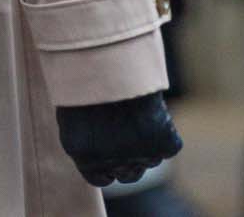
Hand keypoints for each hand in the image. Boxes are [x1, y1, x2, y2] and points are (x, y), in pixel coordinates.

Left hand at [56, 91, 182, 187]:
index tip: (108, 149)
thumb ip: (87, 138)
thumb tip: (96, 145)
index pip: (100, 178)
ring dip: (147, 144)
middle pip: (128, 175)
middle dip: (129, 159)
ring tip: (137, 114)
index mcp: (86, 159)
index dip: (106, 166)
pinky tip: (154, 112)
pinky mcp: (164, 145)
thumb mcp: (73, 114)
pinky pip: (169, 146)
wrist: (107, 65)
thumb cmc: (84, 82)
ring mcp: (140, 156)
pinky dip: (166, 133)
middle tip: (126, 130)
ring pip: (150, 160)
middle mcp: (113, 164)